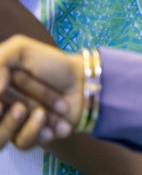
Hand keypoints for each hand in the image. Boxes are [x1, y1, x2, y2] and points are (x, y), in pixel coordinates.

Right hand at [0, 36, 81, 150]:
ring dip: (23, 124)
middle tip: (22, 108)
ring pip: (2, 137)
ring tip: (42, 114)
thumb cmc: (51, 64)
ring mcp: (12, 125)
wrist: (82, 80)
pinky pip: (23, 143)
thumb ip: (0, 60)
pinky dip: (38, 132)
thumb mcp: (21, 49)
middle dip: (15, 109)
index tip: (2, 102)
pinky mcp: (29, 137)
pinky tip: (55, 126)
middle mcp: (1, 107)